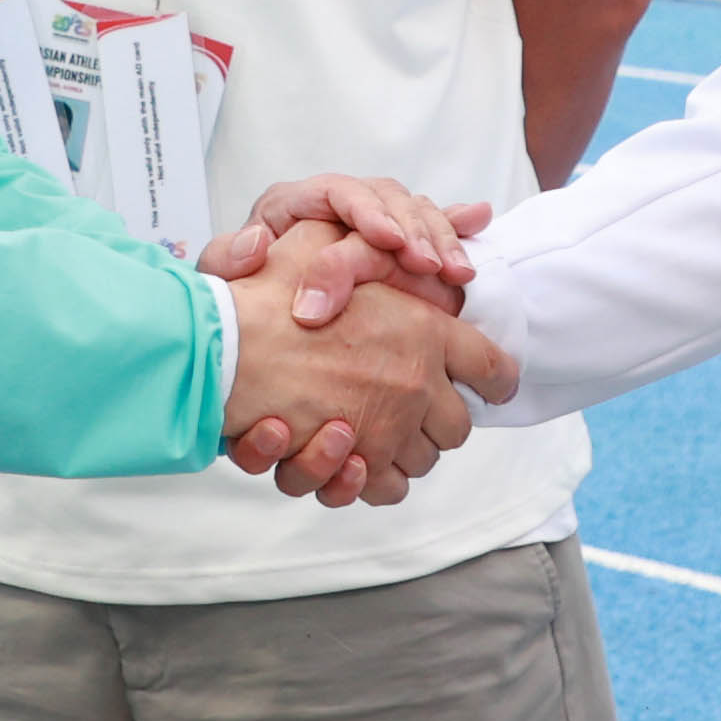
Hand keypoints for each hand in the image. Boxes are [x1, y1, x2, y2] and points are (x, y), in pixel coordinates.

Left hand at [196, 174, 493, 327]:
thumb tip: (255, 243)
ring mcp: (371, 218)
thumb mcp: (221, 278)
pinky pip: (431, 223)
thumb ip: (226, 261)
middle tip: (431, 265)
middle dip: (413, 229)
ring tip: (459, 273)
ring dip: (440, 239)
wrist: (256, 313)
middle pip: (384, 197)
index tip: (388, 240)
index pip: (337, 192)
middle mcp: (338, 203)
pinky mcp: (395, 238)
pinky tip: (481, 221)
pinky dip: (455, 226)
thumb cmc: (240, 293)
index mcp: (296, 203)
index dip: (366, 212)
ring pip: (413, 210)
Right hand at [214, 222, 519, 510]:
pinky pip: (386, 488)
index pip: (491, 366)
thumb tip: (418, 232)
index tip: (494, 385)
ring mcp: (390, 430)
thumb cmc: (267, 297)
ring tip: (364, 430)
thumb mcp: (320, 246)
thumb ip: (364, 248)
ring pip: (423, 460)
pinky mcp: (357, 467)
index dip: (496, 379)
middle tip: (406, 405)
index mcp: (423, 330)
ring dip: (400, 450)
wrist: (223, 351)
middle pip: (460, 424)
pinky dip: (370, 481)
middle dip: (438, 421)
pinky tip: (349, 460)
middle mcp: (417, 384)